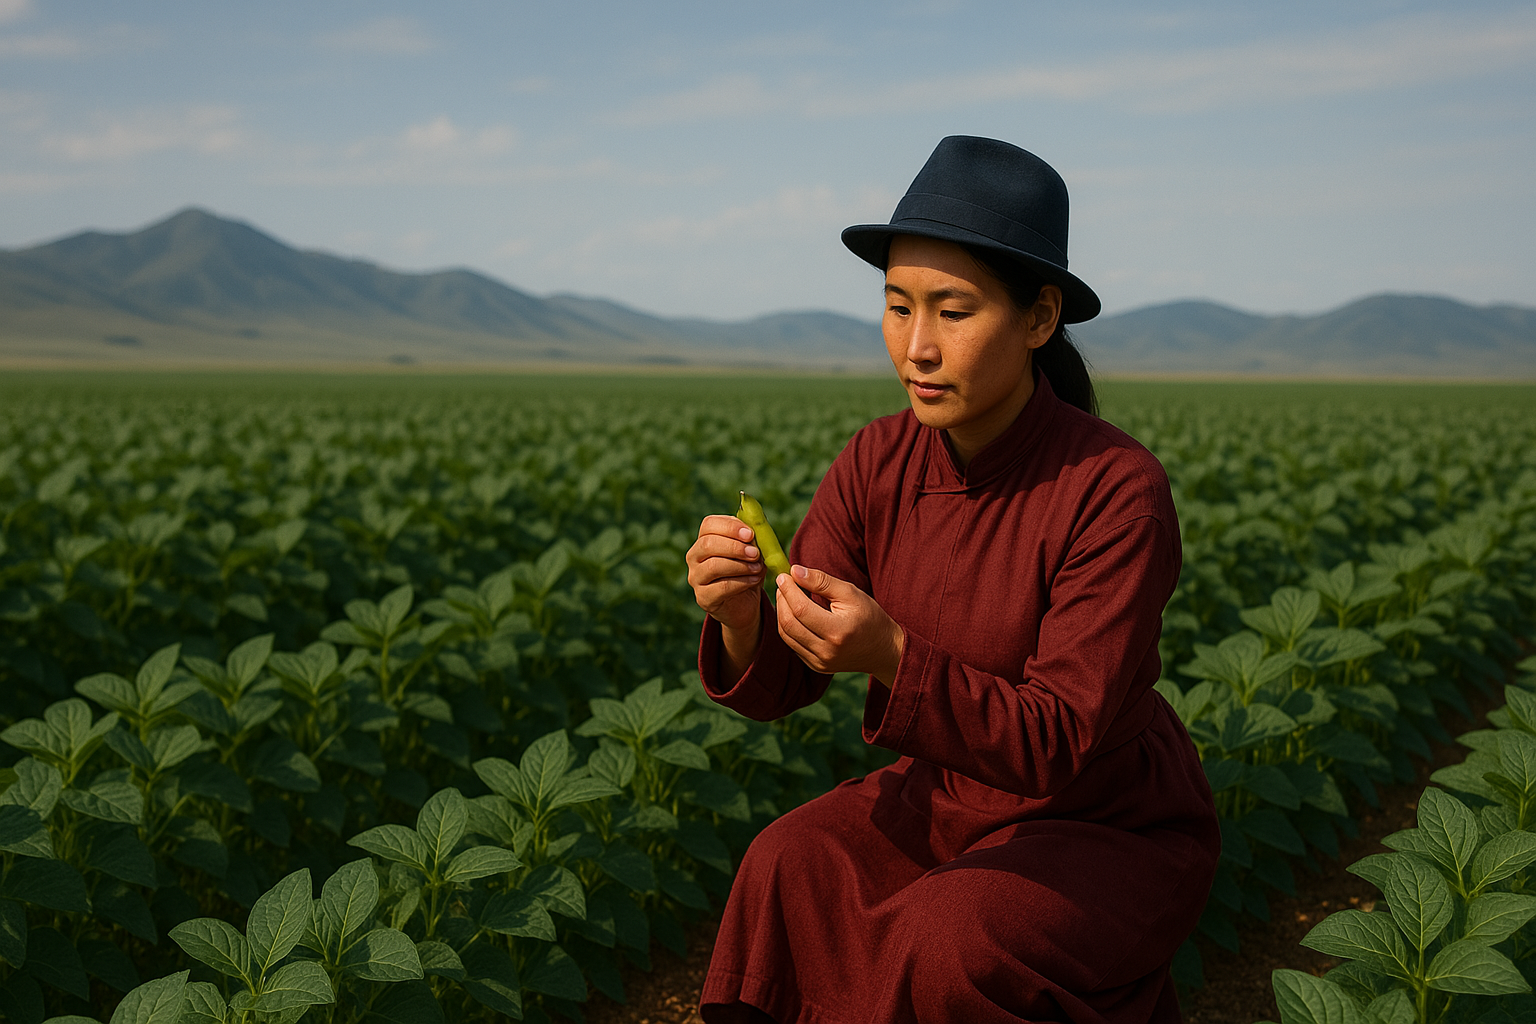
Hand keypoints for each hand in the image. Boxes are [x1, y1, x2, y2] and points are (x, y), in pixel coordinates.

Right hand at [686, 515, 765, 635]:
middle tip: (755, 553)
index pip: (709, 525)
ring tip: (758, 567)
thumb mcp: (752, 552)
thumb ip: (753, 539)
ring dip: (740, 566)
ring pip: (713, 566)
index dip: (730, 527)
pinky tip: (755, 580)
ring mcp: (696, 578)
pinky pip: (721, 587)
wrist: (744, 603)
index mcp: (704, 539)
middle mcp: (694, 556)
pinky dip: (742, 582)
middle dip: (735, 547)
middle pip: (708, 544)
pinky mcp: (703, 597)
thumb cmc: (747, 571)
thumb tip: (759, 528)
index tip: (750, 534)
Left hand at [775, 565, 904, 683]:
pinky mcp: (816, 666)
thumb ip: (822, 581)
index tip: (784, 575)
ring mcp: (820, 662)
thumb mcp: (851, 593)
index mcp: (838, 631)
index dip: (788, 590)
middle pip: (789, 623)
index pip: (801, 609)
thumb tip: (795, 571)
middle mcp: (827, 651)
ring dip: (781, 613)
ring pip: (786, 635)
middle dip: (781, 600)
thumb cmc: (869, 616)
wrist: (883, 650)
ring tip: (786, 596)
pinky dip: (788, 627)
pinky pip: (792, 645)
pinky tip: (793, 613)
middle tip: (783, 584)